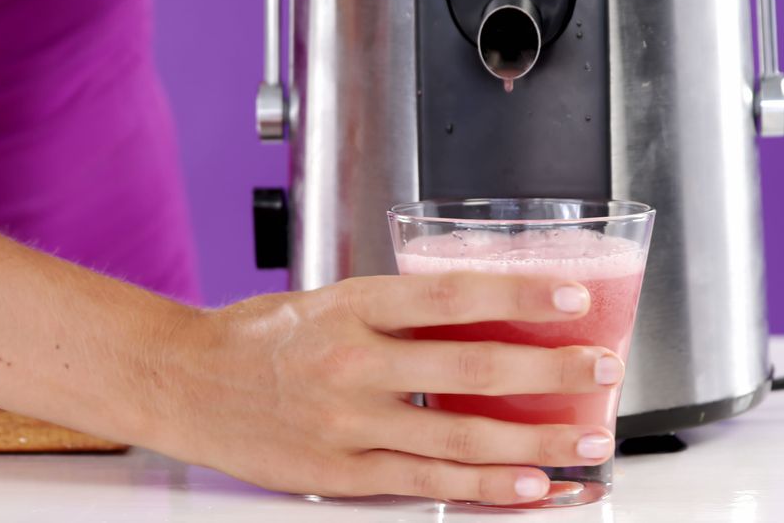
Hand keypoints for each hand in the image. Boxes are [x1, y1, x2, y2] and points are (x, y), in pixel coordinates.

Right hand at [135, 273, 622, 504]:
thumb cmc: (254, 337)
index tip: (570, 296)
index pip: (450, 295)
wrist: (182, 382)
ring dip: (535, 440)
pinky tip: (530, 485)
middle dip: (549, 372)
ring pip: (461, 437)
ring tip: (586, 440)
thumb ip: (392, 312)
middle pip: (473, 369)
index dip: (517, 296)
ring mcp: (348, 423)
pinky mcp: (340, 472)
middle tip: (600, 370)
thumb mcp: (324, 300)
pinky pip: (425, 482)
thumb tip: (470, 316)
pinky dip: (485, 487)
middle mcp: (353, 362)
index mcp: (351, 307)